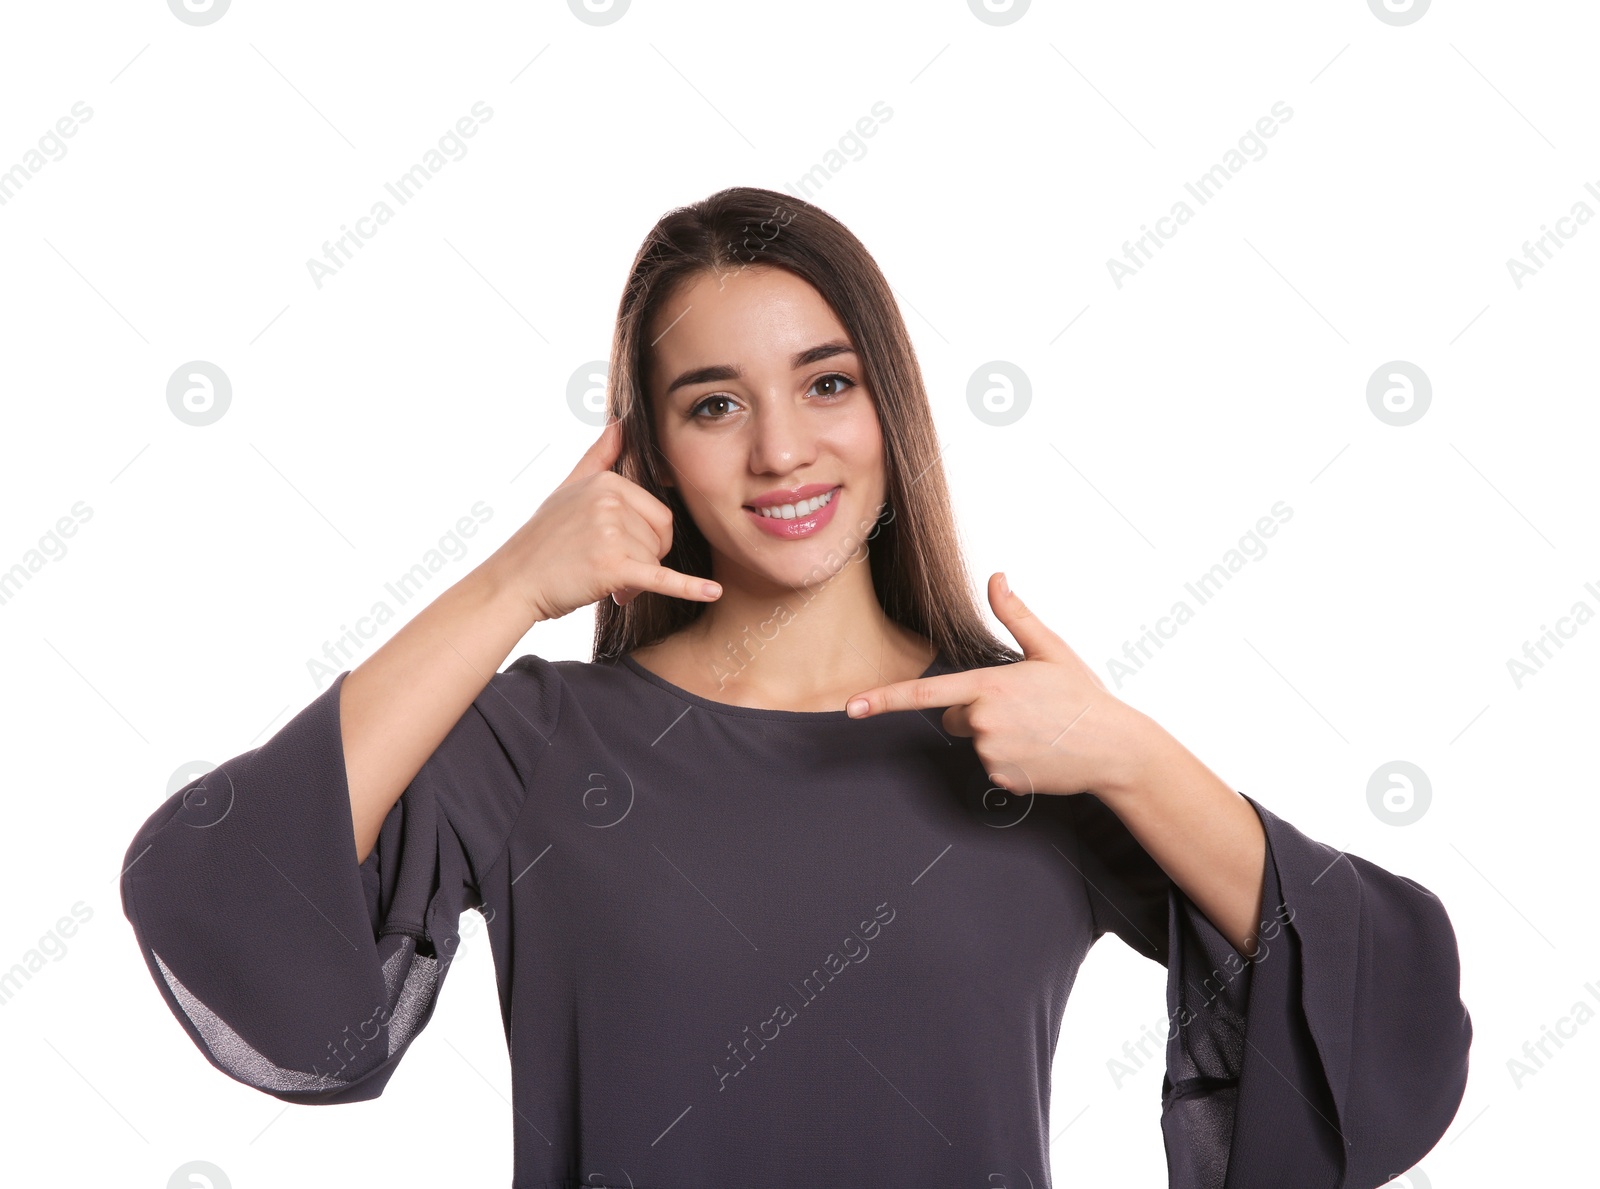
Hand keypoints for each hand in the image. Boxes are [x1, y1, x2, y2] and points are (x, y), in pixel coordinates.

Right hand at [484, 418, 721, 623]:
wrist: (513, 581)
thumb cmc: (543, 539)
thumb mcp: (568, 488)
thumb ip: (599, 456)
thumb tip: (620, 423)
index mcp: (607, 481)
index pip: (659, 514)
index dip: (645, 539)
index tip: (616, 550)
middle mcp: (611, 501)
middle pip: (662, 537)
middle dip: (645, 559)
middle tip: (612, 571)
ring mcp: (611, 533)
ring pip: (655, 563)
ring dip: (637, 582)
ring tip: (605, 583)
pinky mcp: (613, 567)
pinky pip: (661, 578)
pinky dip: (689, 587)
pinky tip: (713, 592)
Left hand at [844, 572, 1156, 797]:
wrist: (1114, 748)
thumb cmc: (1082, 696)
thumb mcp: (1050, 649)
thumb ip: (1015, 616)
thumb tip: (997, 578)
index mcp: (989, 685)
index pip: (923, 693)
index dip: (883, 700)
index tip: (851, 708)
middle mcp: (983, 720)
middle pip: (952, 716)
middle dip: (975, 711)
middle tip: (1022, 709)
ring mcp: (991, 753)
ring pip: (973, 740)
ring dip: (996, 735)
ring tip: (1037, 730)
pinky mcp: (1001, 778)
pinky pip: (991, 766)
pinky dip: (1010, 759)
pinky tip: (1039, 752)